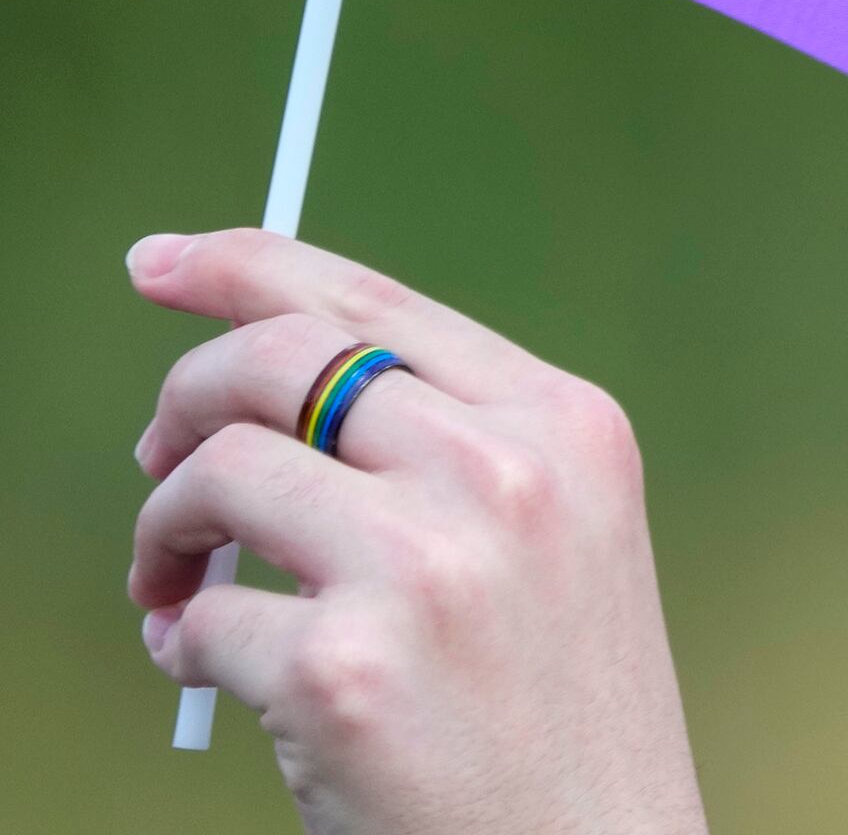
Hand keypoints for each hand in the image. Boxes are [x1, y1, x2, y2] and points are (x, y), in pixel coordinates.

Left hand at [127, 229, 706, 834]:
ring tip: (173, 585)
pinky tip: (214, 676)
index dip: (247, 266)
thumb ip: (449, 444)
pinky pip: (201, 618)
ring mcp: (428, 569)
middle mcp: (507, 475)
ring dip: (162, 529)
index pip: (376, 305)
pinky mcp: (346, 672)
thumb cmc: (560, 712)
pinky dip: (183, 645)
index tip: (161, 262)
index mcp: (565, 426)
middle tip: (153, 457)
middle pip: (279, 361)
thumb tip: (264, 378)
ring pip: (217, 474)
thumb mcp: (558, 537)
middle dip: (182, 397)